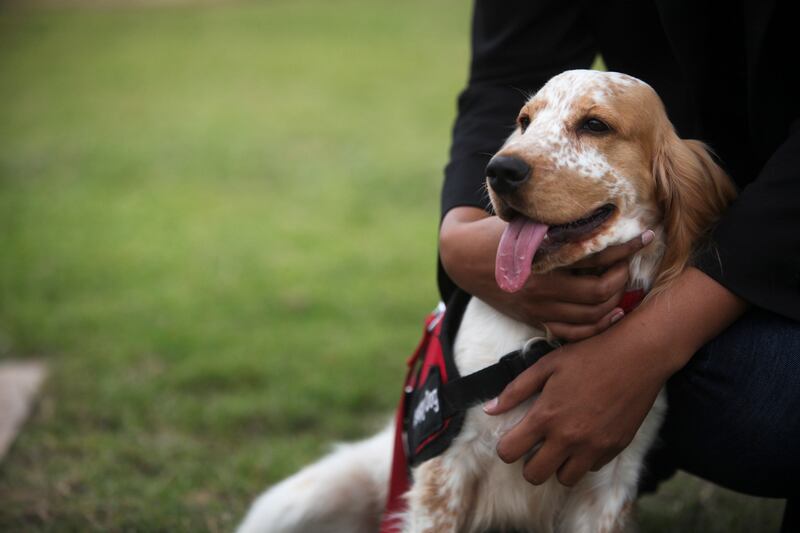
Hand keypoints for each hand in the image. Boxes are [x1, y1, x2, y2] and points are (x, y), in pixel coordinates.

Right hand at [439, 207, 654, 340]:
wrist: (465, 259)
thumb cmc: (497, 234)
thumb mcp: (524, 222)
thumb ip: (556, 224)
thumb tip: (598, 218)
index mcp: (539, 261)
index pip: (594, 257)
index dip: (624, 248)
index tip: (644, 237)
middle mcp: (541, 290)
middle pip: (598, 293)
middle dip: (622, 278)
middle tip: (631, 264)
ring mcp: (538, 309)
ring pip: (590, 316)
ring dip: (615, 302)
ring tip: (624, 284)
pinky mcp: (535, 320)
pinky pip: (573, 334)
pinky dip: (597, 328)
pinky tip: (612, 314)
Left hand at [482, 268, 747, 486]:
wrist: (637, 356)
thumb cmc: (589, 355)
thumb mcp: (546, 365)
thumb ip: (515, 390)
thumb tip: (489, 409)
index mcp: (546, 416)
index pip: (509, 452)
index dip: (505, 448)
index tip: (512, 439)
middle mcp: (568, 437)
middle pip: (534, 476)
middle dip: (529, 464)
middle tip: (535, 446)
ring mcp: (594, 446)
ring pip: (565, 479)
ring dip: (557, 466)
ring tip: (560, 445)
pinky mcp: (615, 448)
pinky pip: (592, 468)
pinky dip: (584, 458)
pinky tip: (585, 436)